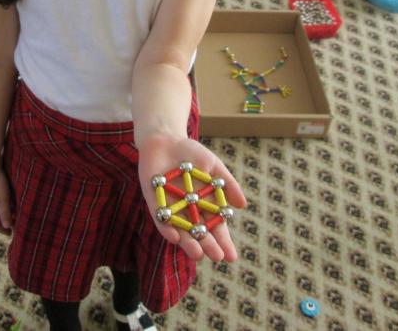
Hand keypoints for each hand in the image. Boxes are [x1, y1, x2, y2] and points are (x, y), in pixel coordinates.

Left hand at [137, 134, 245, 262]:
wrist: (165, 138)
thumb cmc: (191, 152)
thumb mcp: (213, 166)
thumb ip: (227, 184)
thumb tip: (243, 205)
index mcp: (203, 204)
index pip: (215, 227)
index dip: (223, 241)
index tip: (231, 256)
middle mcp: (187, 210)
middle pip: (199, 232)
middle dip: (208, 245)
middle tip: (217, 257)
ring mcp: (171, 207)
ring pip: (180, 230)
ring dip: (188, 243)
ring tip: (198, 254)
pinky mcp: (154, 202)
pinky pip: (160, 218)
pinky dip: (166, 228)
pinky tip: (174, 237)